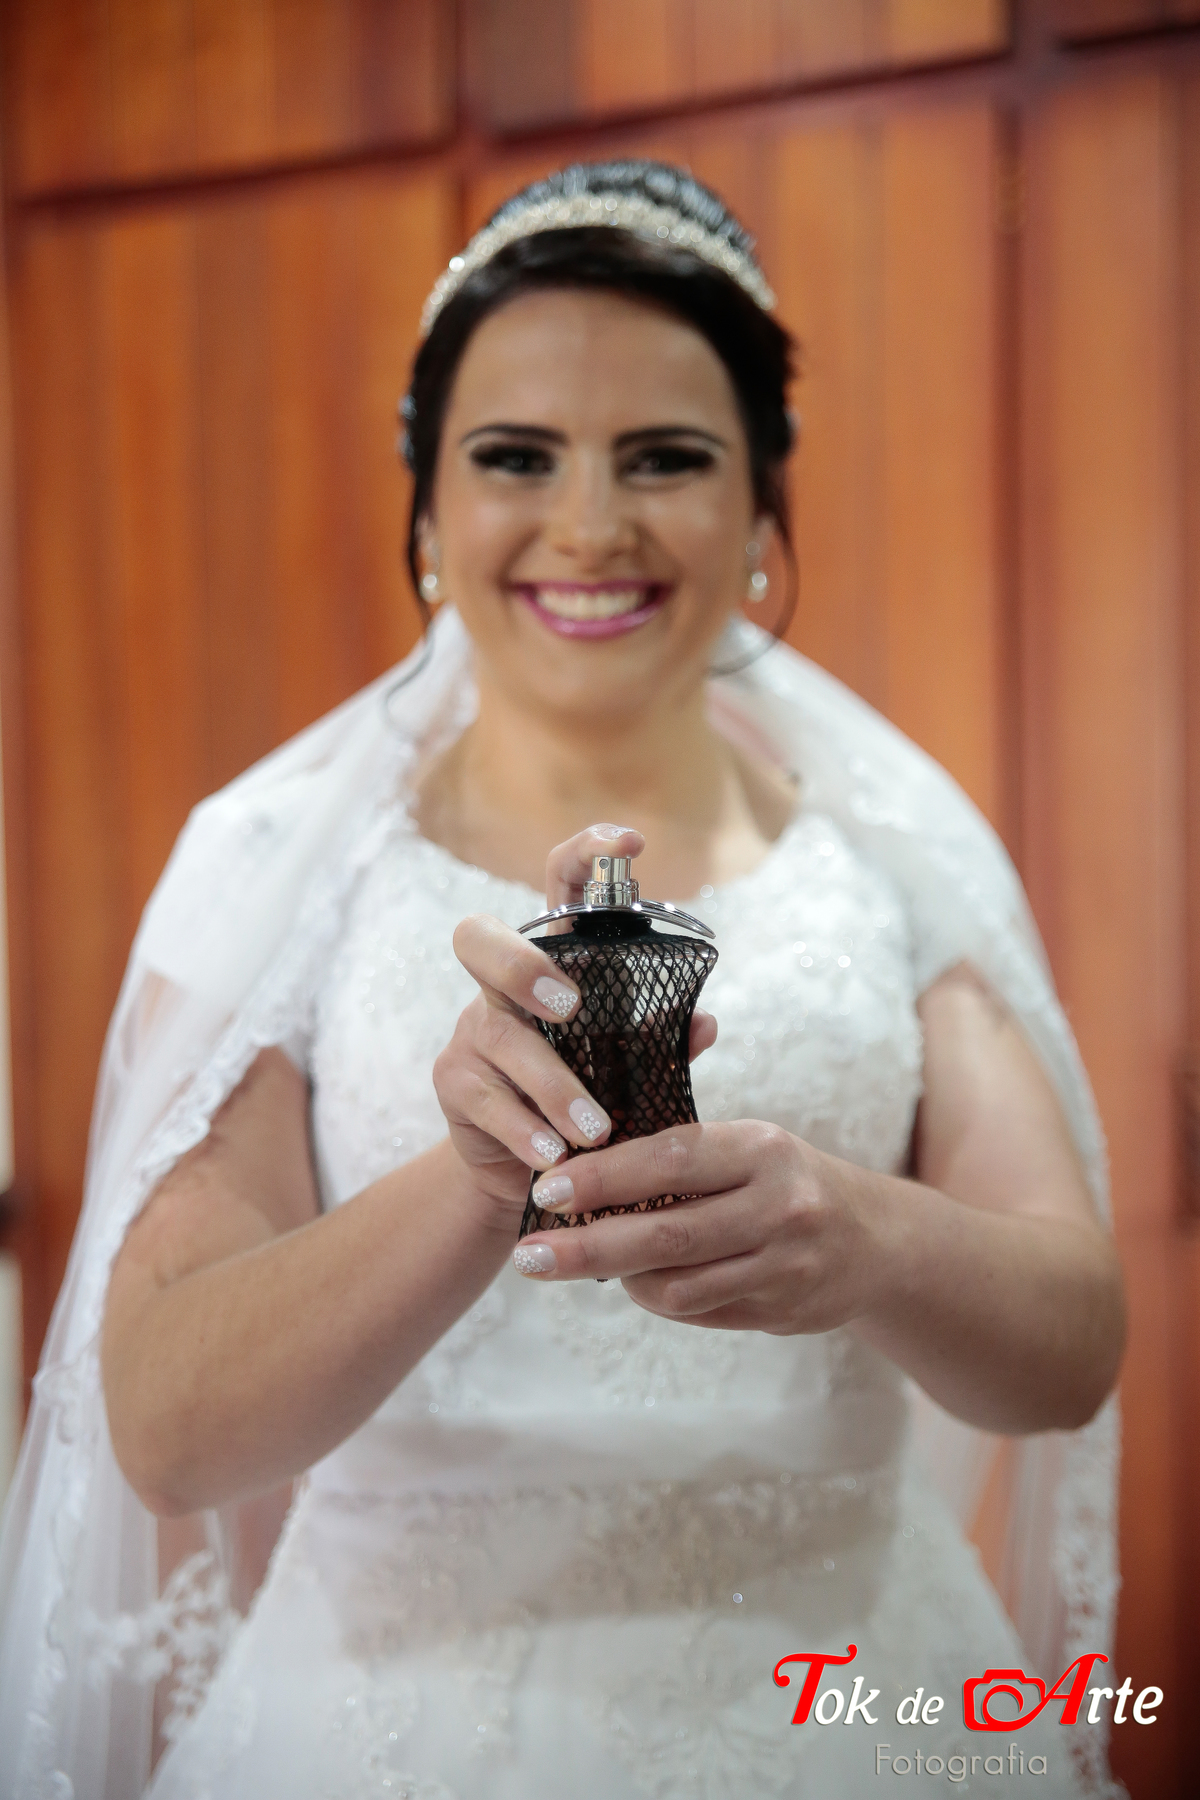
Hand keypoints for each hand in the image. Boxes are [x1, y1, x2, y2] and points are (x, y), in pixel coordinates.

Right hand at [434, 823, 717, 1224]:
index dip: (587, 851)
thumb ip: (661, 1042)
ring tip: (596, 1129)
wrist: (529, 1171)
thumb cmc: (588, 1100)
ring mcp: (473, 1031)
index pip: (558, 884)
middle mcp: (503, 985)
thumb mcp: (631, 1069)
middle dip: (522, 966)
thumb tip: (705, 1023)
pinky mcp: (455, 1082)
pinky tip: (553, 1155)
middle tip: (569, 1008)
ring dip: (556, 1086)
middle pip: (482, 939)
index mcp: (554, 962)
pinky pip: (490, 1100)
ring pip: (506, 1041)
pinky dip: (527, 1129)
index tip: (632, 842)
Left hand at [512, 1120, 884, 1335]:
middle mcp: (779, 1207)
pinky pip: (700, 1313)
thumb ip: (683, 1153)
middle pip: (667, 1235)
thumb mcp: (751, 1146)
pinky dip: (658, 1298)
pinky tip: (635, 1282)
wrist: (878, 1242)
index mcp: (764, 1150)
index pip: (671, 1159)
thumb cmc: (790, 1179)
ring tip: (574, 1265)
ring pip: (679, 1287)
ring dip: (619, 1279)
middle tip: (529, 1256)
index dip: (604, 1177)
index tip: (547, 1190)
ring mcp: (784, 1266)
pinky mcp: (782, 1313)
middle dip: (588, 1247)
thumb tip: (585, 1165)